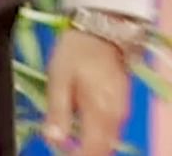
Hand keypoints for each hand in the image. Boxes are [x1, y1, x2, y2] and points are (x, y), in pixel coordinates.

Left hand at [45, 30, 132, 155]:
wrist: (102, 32)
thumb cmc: (75, 53)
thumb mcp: (58, 79)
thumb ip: (57, 111)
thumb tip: (54, 139)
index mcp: (100, 112)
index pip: (94, 150)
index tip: (60, 153)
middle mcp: (116, 117)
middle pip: (103, 148)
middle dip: (82, 152)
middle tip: (59, 146)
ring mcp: (122, 111)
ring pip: (108, 139)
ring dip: (89, 143)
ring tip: (66, 136)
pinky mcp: (121, 105)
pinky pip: (111, 128)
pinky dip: (96, 132)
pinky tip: (79, 124)